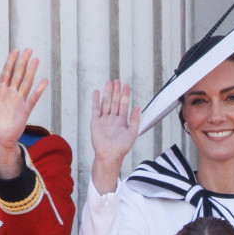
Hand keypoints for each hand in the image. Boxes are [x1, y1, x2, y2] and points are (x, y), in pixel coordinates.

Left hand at [0, 48, 48, 177]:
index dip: (10, 62)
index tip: (15, 51)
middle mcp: (10, 95)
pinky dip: (38, 90)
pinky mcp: (24, 111)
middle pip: (18, 75)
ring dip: (31, 71)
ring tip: (36, 59)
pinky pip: (32, 99)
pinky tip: (43, 81)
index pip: (6, 73)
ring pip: (26, 83)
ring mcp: (18, 102)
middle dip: (23, 62)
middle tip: (29, 50)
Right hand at [90, 79, 139, 194]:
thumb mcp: (133, 132)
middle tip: (117, 80)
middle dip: (116, 91)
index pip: (123, 105)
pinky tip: (97, 92)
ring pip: (106, 103)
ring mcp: (104, 120)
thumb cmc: (122, 147)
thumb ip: (135, 119)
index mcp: (122, 121)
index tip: (126, 85)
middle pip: (114, 101)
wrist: (110, 154)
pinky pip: (96, 109)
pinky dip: (96, 100)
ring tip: (109, 82)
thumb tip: (137, 107)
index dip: (125, 95)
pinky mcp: (95, 122)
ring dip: (107, 93)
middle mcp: (112, 119)